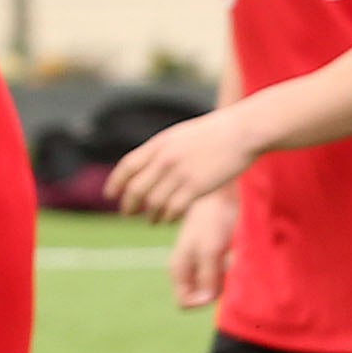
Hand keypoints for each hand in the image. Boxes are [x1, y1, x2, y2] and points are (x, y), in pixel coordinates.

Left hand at [109, 105, 257, 221]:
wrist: (241, 132)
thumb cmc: (214, 134)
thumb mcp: (180, 136)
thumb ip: (162, 151)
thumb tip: (146, 168)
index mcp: (159, 144)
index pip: (127, 166)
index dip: (115, 183)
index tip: (110, 195)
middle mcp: (165, 159)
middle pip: (136, 189)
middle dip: (129, 205)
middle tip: (128, 213)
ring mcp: (180, 174)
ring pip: (154, 203)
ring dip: (150, 215)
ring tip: (151, 220)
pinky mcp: (197, 187)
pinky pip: (173, 209)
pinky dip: (167, 217)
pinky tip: (168, 219)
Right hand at [169, 188, 239, 309]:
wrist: (222, 197)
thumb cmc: (212, 220)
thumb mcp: (209, 251)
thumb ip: (207, 277)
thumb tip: (206, 301)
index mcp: (179, 270)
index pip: (184, 303)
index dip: (200, 303)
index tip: (215, 287)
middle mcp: (189, 271)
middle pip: (203, 296)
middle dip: (217, 285)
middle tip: (222, 263)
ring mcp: (203, 265)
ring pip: (216, 286)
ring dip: (226, 275)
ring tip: (227, 254)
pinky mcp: (216, 258)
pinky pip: (225, 274)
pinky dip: (231, 267)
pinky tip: (232, 250)